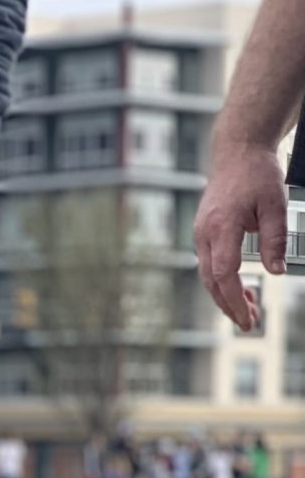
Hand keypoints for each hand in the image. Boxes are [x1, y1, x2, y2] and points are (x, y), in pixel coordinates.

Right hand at [193, 141, 289, 331]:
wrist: (237, 152)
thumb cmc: (257, 175)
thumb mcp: (275, 206)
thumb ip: (274, 240)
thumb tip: (276, 272)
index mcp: (221, 227)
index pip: (224, 274)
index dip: (235, 299)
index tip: (248, 318)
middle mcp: (204, 234)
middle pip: (211, 281)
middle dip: (229, 305)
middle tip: (250, 325)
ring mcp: (201, 234)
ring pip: (208, 275)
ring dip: (227, 295)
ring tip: (249, 310)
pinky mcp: (204, 234)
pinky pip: (210, 264)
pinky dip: (223, 280)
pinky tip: (240, 287)